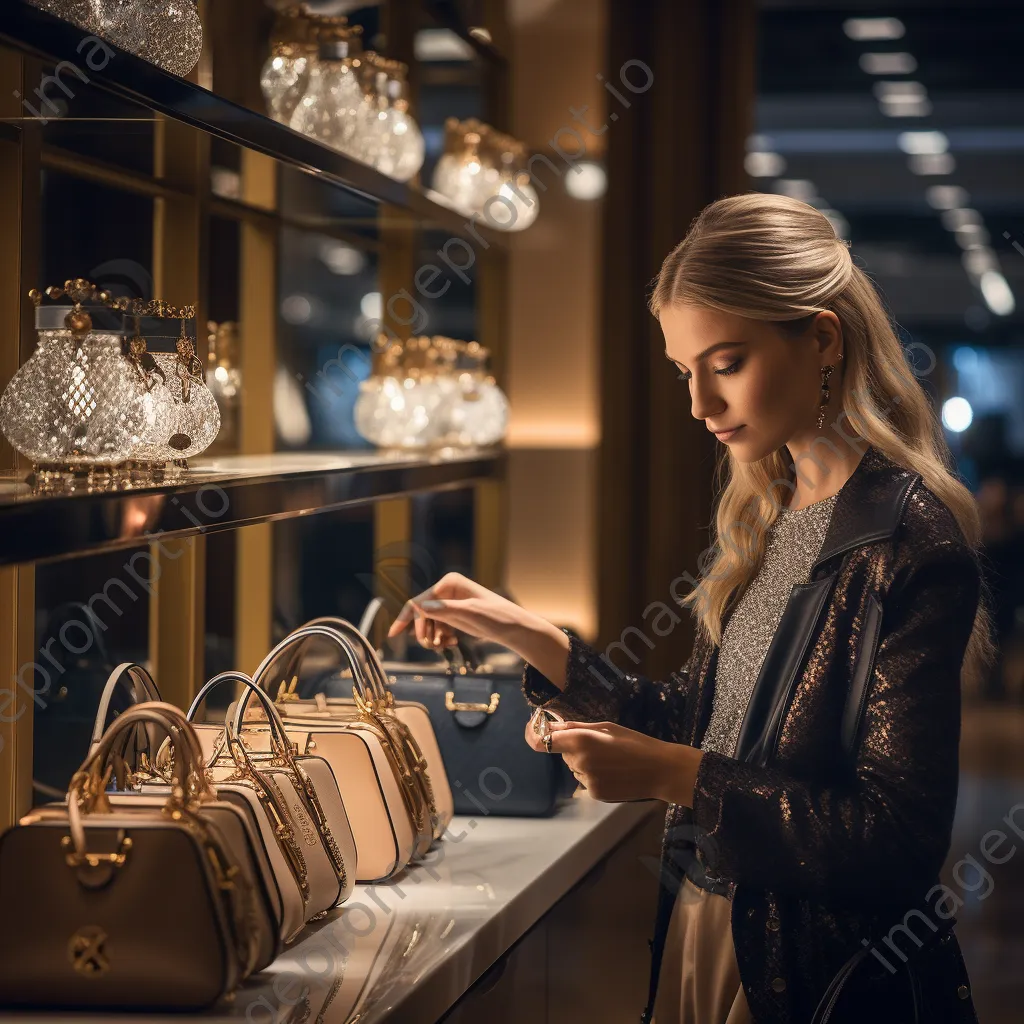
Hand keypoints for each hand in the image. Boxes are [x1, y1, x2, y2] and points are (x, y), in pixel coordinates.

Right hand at [387, 572, 527, 651]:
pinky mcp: (454, 615)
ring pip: (427, 622)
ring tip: (444, 645)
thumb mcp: (471, 613)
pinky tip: (450, 643)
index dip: (407, 618)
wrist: (515, 629)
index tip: (395, 635)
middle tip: (431, 645)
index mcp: (449, 583)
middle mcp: (447, 590)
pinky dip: (440, 637)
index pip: (420, 600)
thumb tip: (421, 606)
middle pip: (421, 612)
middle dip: (422, 630)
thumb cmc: (497, 617)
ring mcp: (450, 603)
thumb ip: (445, 610)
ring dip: (431, 636)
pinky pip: (437, 627)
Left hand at [545, 720, 703, 805]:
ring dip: (585, 763)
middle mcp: (578, 761)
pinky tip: (614, 774)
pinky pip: (586, 781)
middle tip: (600, 746)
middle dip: (574, 748)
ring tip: (612, 761)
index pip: (542, 742)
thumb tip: (550, 725)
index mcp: (580, 740)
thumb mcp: (605, 727)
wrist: (659, 770)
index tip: (534, 730)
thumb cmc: (634, 742)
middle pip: (564, 754)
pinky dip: (594, 776)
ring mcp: (586, 781)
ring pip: (575, 768)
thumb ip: (575, 727)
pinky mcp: (594, 794)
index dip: (534, 735)